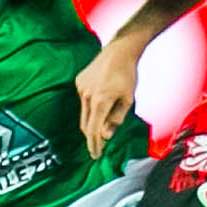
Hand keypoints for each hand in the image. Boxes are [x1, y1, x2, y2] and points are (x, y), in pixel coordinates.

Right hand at [77, 42, 140, 158]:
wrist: (119, 51)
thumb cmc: (127, 75)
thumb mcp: (128, 99)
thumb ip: (116, 119)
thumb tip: (106, 136)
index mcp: (100, 101)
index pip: (94, 130)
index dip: (94, 145)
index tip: (96, 155)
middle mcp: (87, 95)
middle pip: (86, 124)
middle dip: (92, 137)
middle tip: (98, 148)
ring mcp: (81, 88)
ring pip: (84, 113)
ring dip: (91, 122)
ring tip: (100, 129)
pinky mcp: (79, 81)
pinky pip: (83, 101)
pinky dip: (90, 107)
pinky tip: (100, 103)